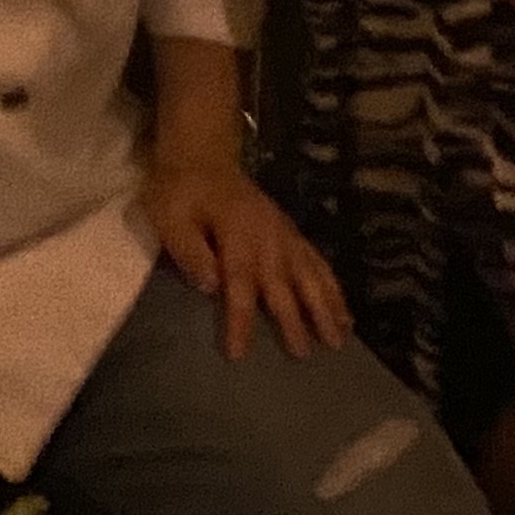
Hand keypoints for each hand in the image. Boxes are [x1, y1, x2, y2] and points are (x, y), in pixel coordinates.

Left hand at [146, 161, 348, 362]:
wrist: (204, 158)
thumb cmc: (182, 192)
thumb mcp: (170, 217)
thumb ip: (189, 251)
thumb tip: (209, 286)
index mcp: (237, 237)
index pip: (239, 285)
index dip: (240, 321)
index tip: (239, 355)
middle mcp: (268, 239)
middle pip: (284, 285)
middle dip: (295, 321)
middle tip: (305, 356)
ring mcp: (285, 235)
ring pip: (311, 275)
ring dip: (326, 307)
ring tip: (339, 339)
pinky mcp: (292, 233)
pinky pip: (318, 263)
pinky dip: (334, 288)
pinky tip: (344, 312)